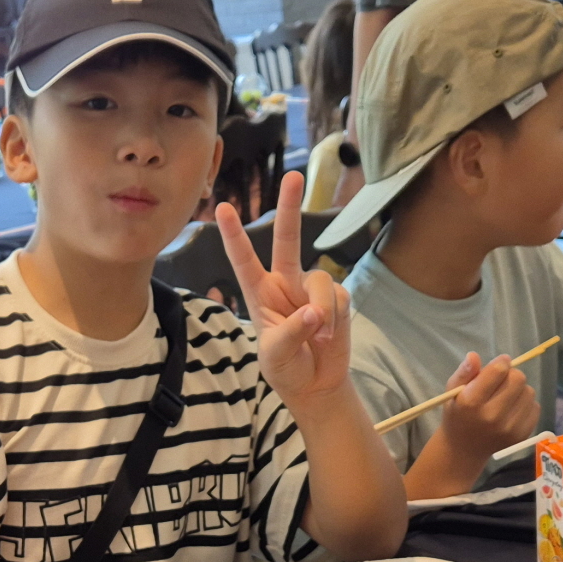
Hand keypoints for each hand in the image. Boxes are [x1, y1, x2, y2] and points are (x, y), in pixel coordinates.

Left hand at [217, 170, 354, 404]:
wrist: (315, 385)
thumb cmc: (285, 368)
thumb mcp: (276, 355)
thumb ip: (291, 332)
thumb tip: (314, 312)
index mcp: (259, 294)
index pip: (244, 260)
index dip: (234, 235)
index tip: (223, 208)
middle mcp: (285, 284)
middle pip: (287, 239)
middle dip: (290, 207)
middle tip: (292, 176)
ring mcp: (311, 289)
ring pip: (320, 280)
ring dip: (322, 309)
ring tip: (320, 337)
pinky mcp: (337, 299)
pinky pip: (340, 298)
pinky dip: (336, 319)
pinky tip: (330, 337)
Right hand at [433, 352, 539, 481]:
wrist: (464, 449)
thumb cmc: (458, 415)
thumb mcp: (453, 392)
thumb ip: (464, 373)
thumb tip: (474, 356)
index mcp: (471, 402)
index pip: (498, 371)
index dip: (502, 362)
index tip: (500, 363)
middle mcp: (491, 416)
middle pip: (518, 379)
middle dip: (511, 375)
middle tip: (502, 382)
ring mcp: (509, 428)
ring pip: (529, 392)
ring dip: (519, 390)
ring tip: (506, 397)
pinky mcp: (521, 435)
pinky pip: (535, 407)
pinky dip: (526, 404)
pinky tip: (512, 409)